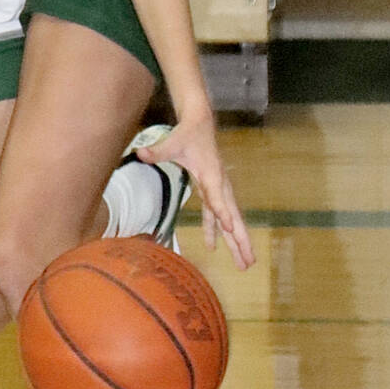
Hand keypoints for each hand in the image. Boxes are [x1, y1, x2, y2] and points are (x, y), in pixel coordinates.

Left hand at [133, 112, 254, 268]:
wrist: (200, 124)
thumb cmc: (187, 134)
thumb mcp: (171, 142)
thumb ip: (158, 151)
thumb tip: (141, 153)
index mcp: (211, 174)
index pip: (218, 197)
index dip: (223, 213)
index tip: (229, 229)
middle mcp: (220, 185)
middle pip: (233, 216)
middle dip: (240, 239)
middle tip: (248, 262)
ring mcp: (219, 189)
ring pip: (230, 220)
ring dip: (236, 242)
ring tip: (244, 264)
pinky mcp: (213, 191)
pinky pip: (217, 215)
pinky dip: (217, 231)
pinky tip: (213, 247)